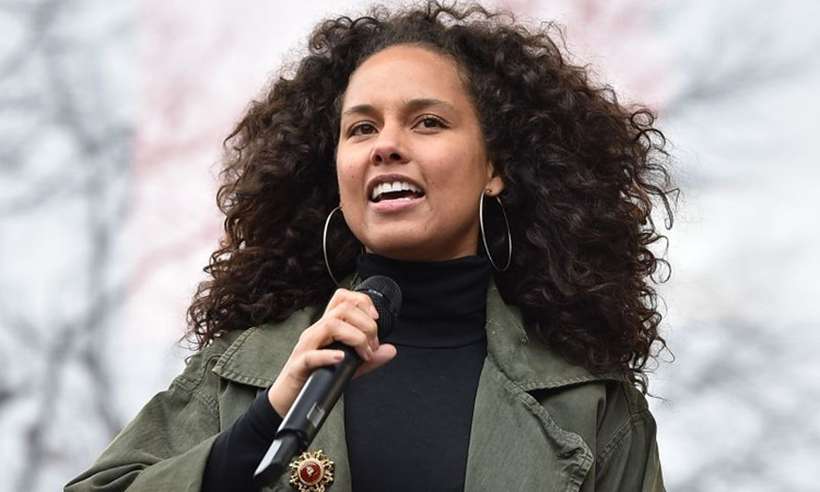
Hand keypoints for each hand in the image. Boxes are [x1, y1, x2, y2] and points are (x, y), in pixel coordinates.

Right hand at [267, 288, 396, 415]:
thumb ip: (370, 358)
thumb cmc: (317, 376)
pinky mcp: (299, 364)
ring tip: (364, 353)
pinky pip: (311, 355)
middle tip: (372, 345)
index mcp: (327, 327)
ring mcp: (306, 346)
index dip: (362, 302)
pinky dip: (328, 355)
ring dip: (354, 337)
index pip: (342, 299)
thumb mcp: (349, 366)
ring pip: (330, 325)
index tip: (376, 318)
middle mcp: (316, 331)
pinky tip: (341, 358)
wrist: (290, 398)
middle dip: (366, 324)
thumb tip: (390, 350)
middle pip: (342, 310)